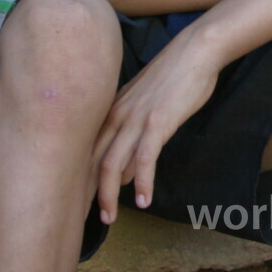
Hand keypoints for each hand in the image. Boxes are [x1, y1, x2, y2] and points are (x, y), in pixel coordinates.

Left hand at [91, 32, 222, 223]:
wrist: (195, 51)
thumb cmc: (174, 76)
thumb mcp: (145, 105)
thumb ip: (131, 136)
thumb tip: (125, 172)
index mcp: (112, 111)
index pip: (88, 151)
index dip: (80, 180)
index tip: (76, 202)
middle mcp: (117, 115)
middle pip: (93, 161)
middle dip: (88, 194)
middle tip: (84, 220)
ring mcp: (136, 118)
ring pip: (113, 164)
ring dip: (109, 195)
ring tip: (109, 219)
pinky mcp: (158, 121)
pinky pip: (145, 157)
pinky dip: (142, 181)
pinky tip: (144, 200)